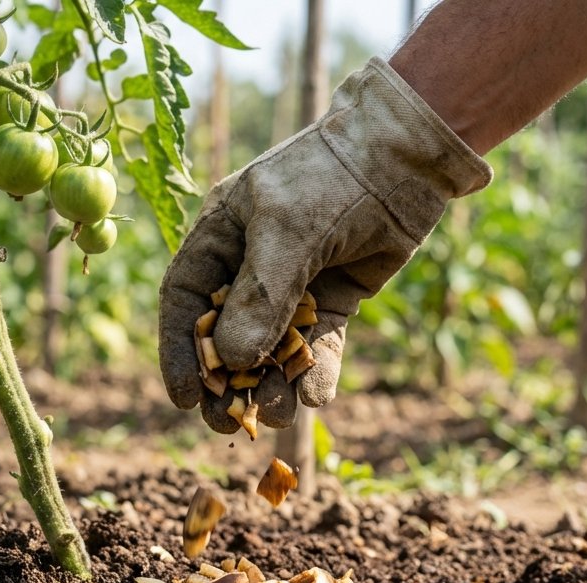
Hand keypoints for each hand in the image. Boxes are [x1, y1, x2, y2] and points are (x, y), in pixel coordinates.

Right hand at [158, 57, 491, 433]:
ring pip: (274, 346)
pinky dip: (316, 370)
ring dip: (273, 383)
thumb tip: (233, 360)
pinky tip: (317, 397)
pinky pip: (319, 343)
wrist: (406, 154)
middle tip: (230, 425)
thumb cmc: (331, 177)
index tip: (185, 400)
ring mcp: (295, 282)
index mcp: (220, 236)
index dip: (180, 352)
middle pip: (226, 334)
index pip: (184, 301)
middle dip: (227, 381)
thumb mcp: (288, 231)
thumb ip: (261, 297)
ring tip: (277, 415)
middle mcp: (250, 263)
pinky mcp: (335, 296)